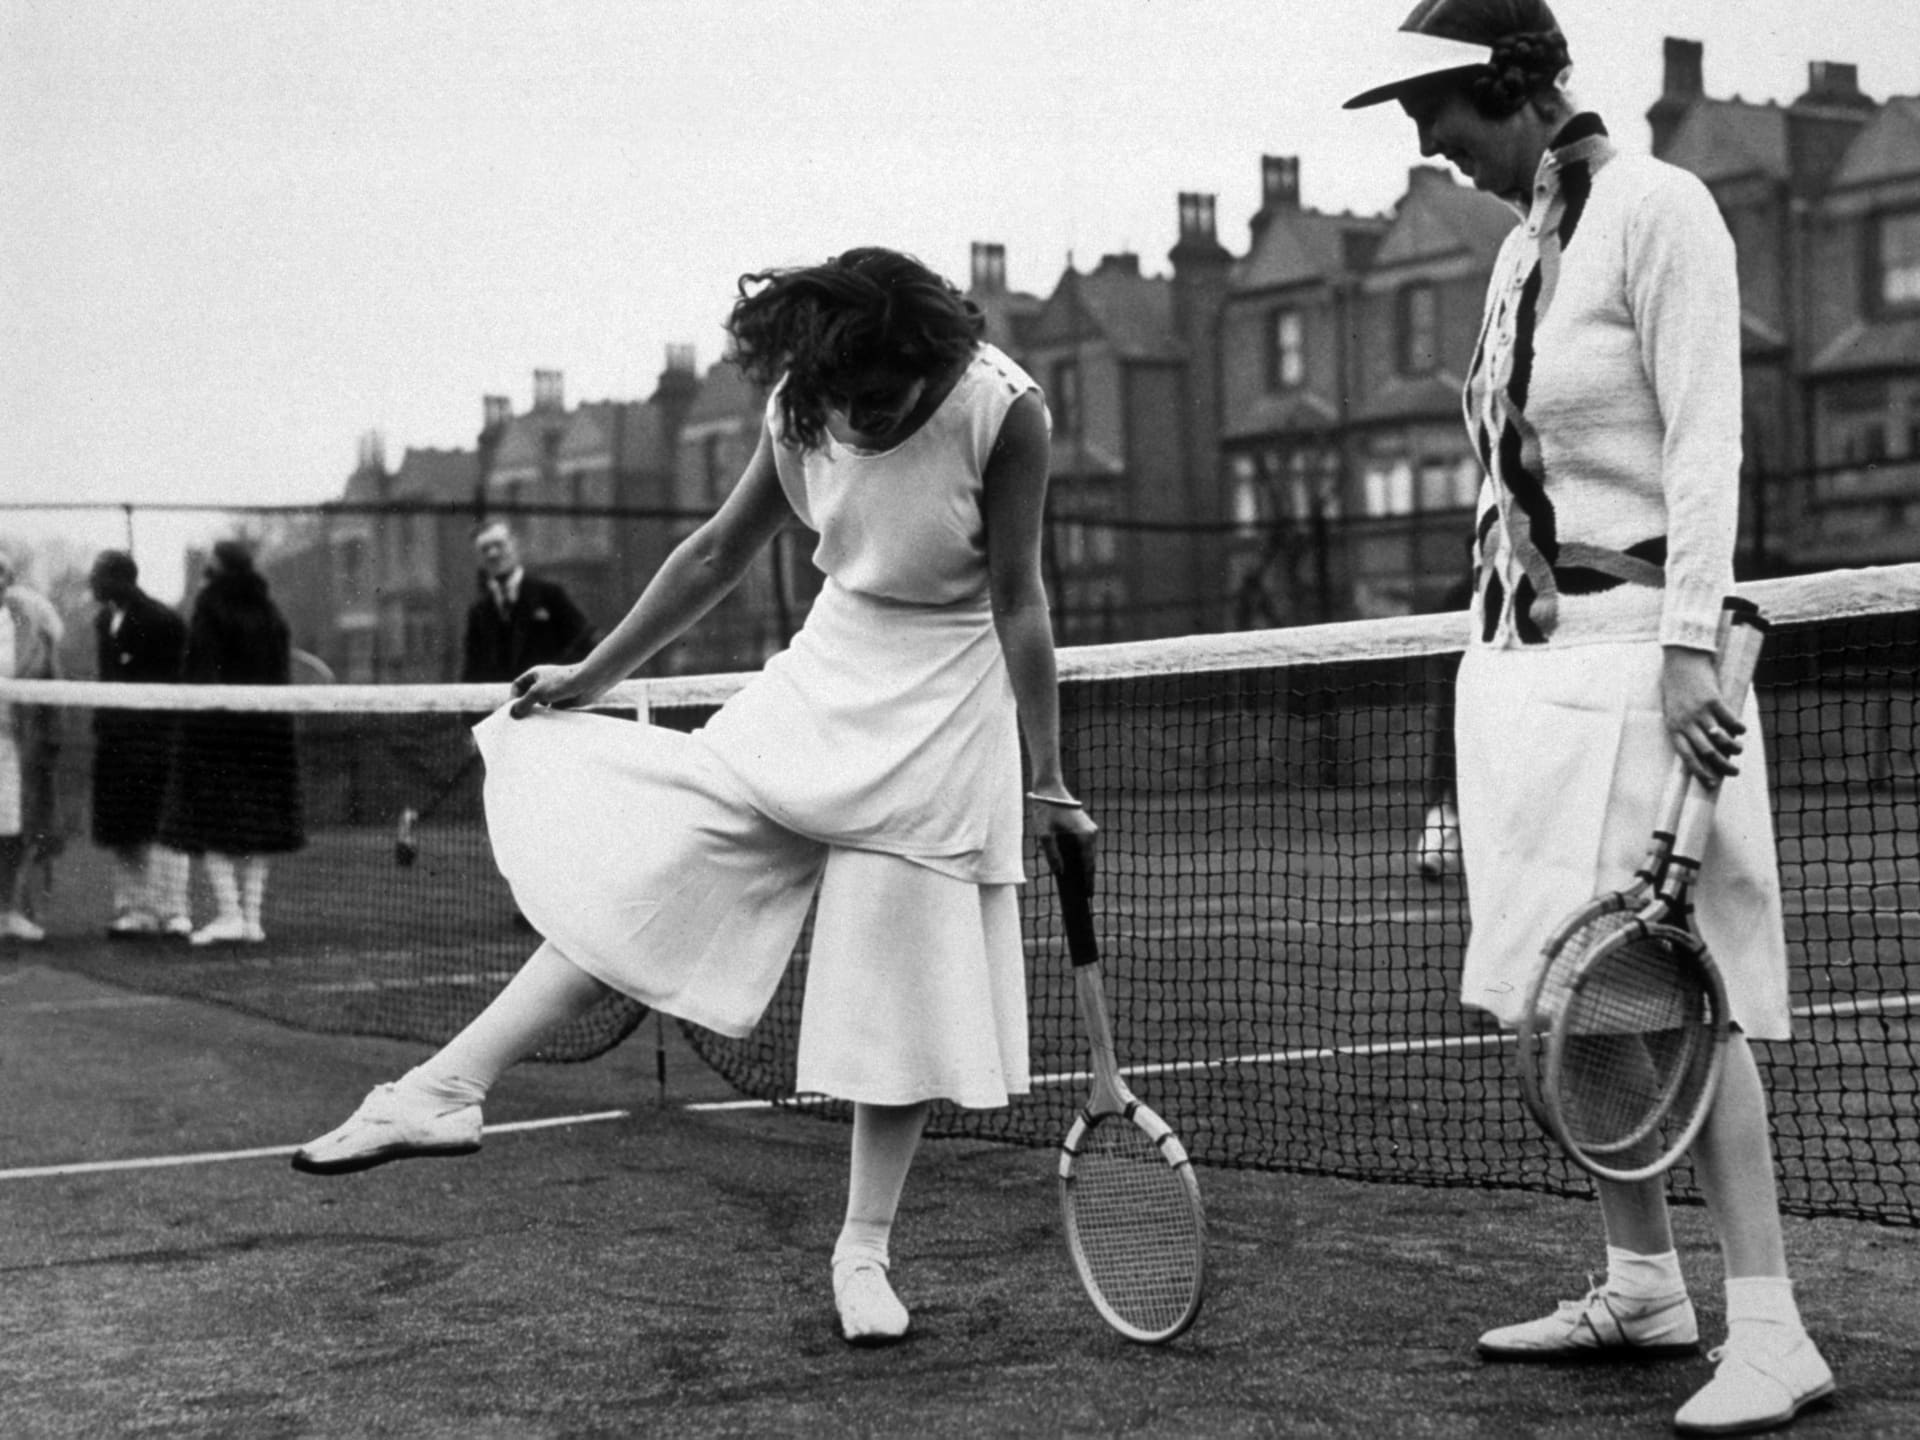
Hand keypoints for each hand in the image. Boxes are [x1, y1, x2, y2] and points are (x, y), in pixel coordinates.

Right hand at [507, 663, 604, 718]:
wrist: (588, 683)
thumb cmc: (562, 683)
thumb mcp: (537, 692)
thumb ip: (524, 703)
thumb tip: (514, 713)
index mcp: (535, 675)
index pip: (517, 685)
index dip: (513, 696)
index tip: (513, 709)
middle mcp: (543, 683)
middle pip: (527, 696)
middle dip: (523, 707)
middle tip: (518, 720)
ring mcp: (553, 692)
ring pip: (539, 705)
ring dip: (535, 713)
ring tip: (531, 724)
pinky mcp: (562, 702)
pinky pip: (550, 711)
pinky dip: (547, 717)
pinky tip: (545, 725)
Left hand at [1032, 800, 1100, 892]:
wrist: (1049, 790)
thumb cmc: (1045, 811)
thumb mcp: (1044, 835)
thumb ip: (1052, 856)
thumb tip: (1059, 873)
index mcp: (1085, 836)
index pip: (1088, 865)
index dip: (1088, 882)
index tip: (1087, 897)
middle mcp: (1092, 833)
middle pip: (1090, 861)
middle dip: (1086, 879)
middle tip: (1083, 899)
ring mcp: (1090, 830)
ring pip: (1088, 855)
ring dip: (1083, 870)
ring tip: (1079, 889)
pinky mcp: (1085, 828)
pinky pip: (1084, 849)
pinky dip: (1081, 860)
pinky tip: (1074, 872)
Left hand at [1662, 646, 1742, 786]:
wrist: (1681, 660)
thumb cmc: (1677, 688)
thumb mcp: (1674, 710)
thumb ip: (1685, 728)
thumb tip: (1704, 749)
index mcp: (1672, 727)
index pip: (1686, 756)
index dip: (1699, 771)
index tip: (1712, 783)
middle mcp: (1685, 722)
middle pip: (1705, 752)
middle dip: (1722, 766)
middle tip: (1734, 772)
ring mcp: (1699, 711)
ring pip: (1719, 738)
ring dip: (1733, 748)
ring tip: (1740, 751)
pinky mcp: (1713, 699)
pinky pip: (1729, 719)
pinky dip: (1737, 728)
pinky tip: (1742, 731)